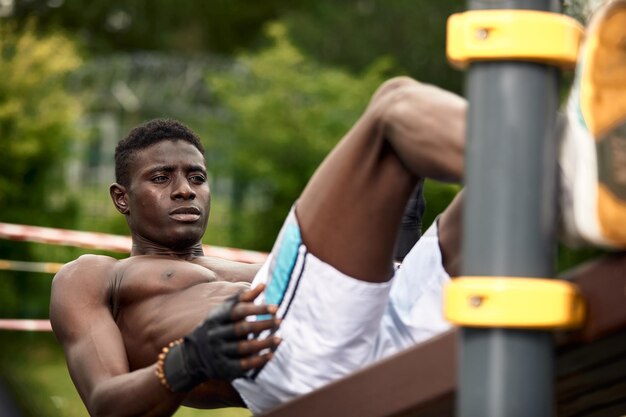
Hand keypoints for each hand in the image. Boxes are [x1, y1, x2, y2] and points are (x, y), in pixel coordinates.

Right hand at [162, 284, 279, 391]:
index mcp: (216, 318)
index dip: (257, 309)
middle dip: (263, 325)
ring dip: (264, 343)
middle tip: (280, 321)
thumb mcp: (225, 311)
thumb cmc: (218, 326)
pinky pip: (242, 365)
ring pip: (243, 348)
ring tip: (280, 338)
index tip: (276, 308)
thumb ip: (244, 298)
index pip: (239, 311)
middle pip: (241, 329)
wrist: (193, 356)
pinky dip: (258, 360)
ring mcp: (218, 352)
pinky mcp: (223, 368)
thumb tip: (263, 284)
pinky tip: (270, 355)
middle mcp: (215, 334)